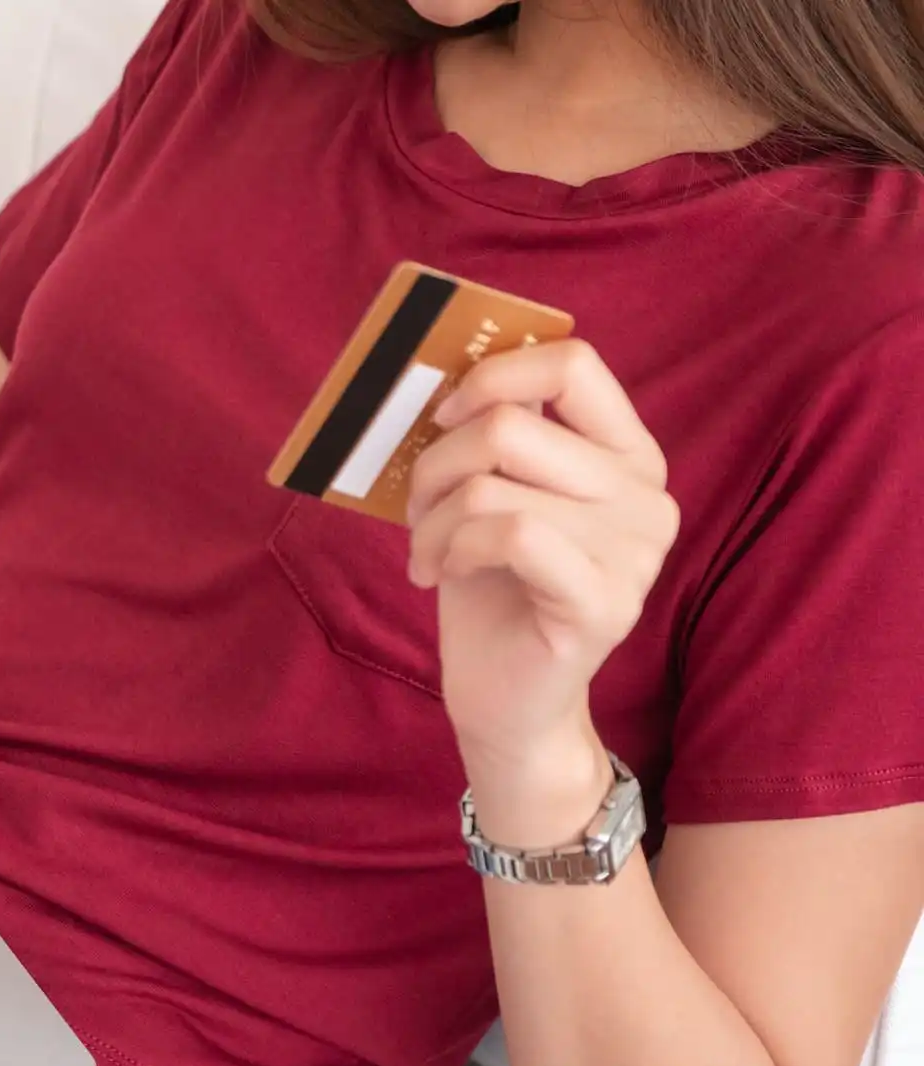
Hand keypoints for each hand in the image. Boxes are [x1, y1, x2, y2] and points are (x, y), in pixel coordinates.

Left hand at [406, 340, 678, 779]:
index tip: (442, 418)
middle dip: (436, 464)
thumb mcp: (491, 494)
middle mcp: (647, 496)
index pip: (572, 364)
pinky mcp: (605, 602)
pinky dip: (453, 548)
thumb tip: (443, 374)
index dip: (491, 377)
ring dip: (433, 519)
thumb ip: (494, 433)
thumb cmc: (492, 589)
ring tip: (429, 551)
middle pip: (513, 424)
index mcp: (627, 454)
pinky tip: (440, 574)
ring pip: (492, 484)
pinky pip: (510, 534)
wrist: (506, 699)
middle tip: (418, 511)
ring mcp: (636, 552)